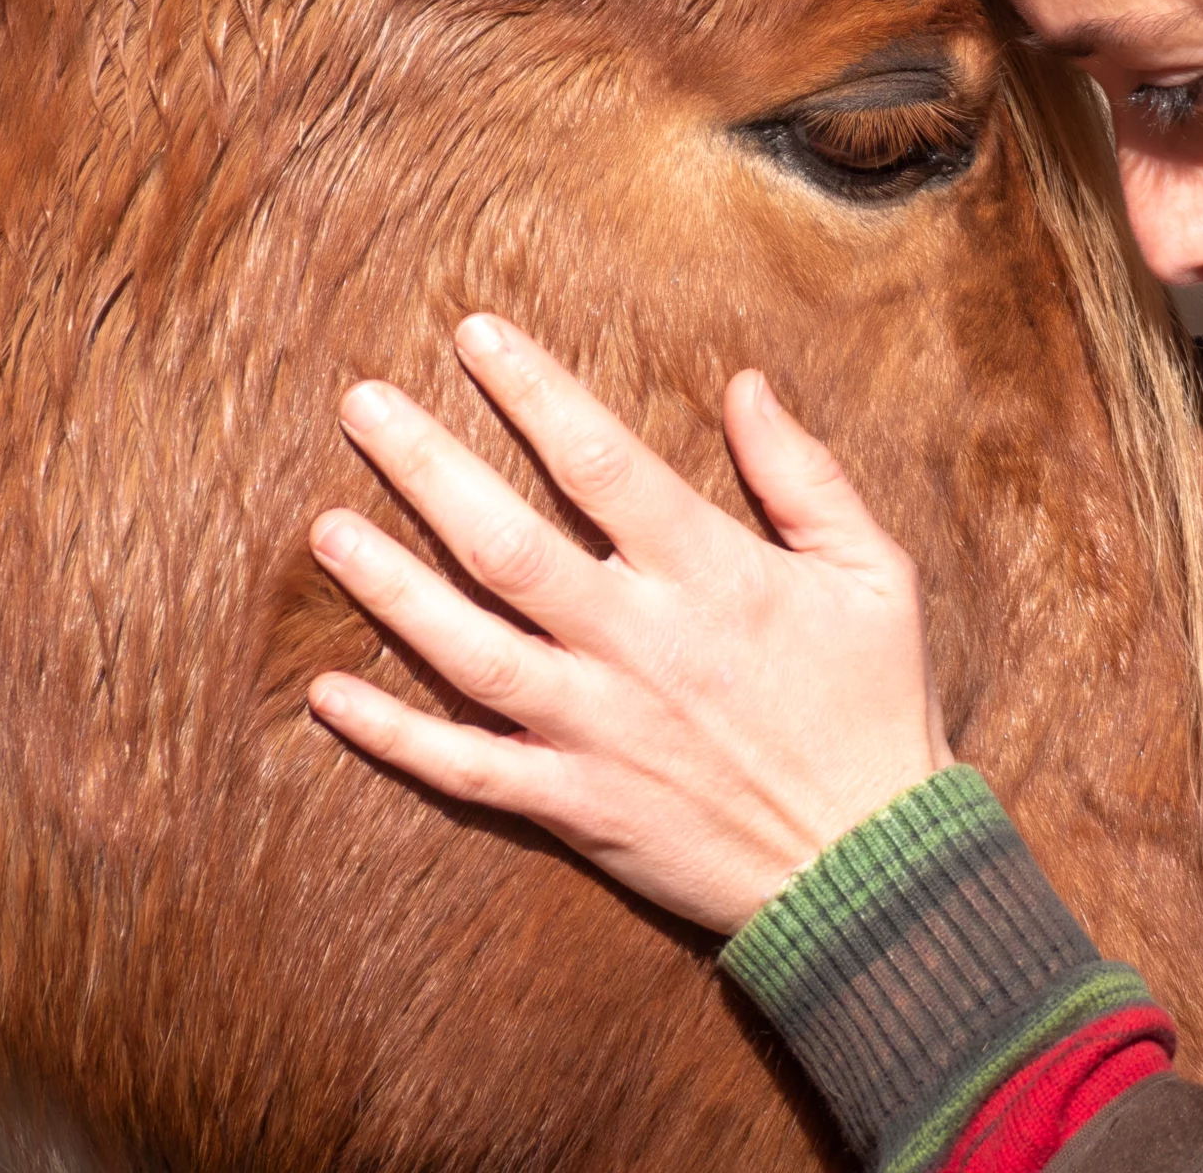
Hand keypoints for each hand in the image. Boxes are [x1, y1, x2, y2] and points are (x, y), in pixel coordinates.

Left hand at [304, 314, 951, 933]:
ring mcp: (598, 730)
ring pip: (467, 648)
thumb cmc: (878, 708)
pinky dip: (394, 736)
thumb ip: (802, 475)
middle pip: (506, 543)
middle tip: (359, 404)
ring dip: (389, 586)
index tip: (473, 333)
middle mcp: (639, 644)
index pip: (599, 461)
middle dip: (426, 466)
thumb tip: (745, 384)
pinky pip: (467, 768)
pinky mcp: (577, 806)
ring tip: (324, 528)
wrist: (877, 869)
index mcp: (709, 576)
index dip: (532, 390)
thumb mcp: (873, 573)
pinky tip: (330, 694)